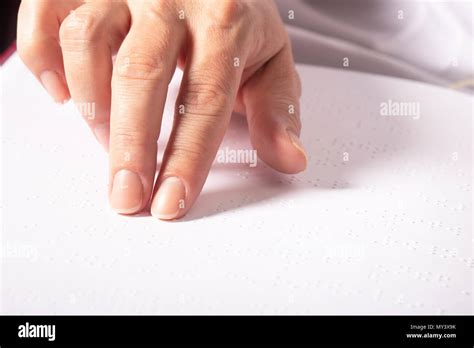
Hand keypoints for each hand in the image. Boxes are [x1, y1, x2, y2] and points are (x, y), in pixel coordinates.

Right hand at [17, 0, 306, 219]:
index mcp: (226, 18)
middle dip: (130, 145)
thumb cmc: (237, 15)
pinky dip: (43, 57)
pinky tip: (65, 93)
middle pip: (141, 74)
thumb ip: (278, 108)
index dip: (187, 157)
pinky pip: (47, 13)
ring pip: (89, 41)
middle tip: (126, 195)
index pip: (205, 98)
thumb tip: (289, 159)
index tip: (170, 201)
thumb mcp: (270, 58)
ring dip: (93, 105)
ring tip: (106, 142)